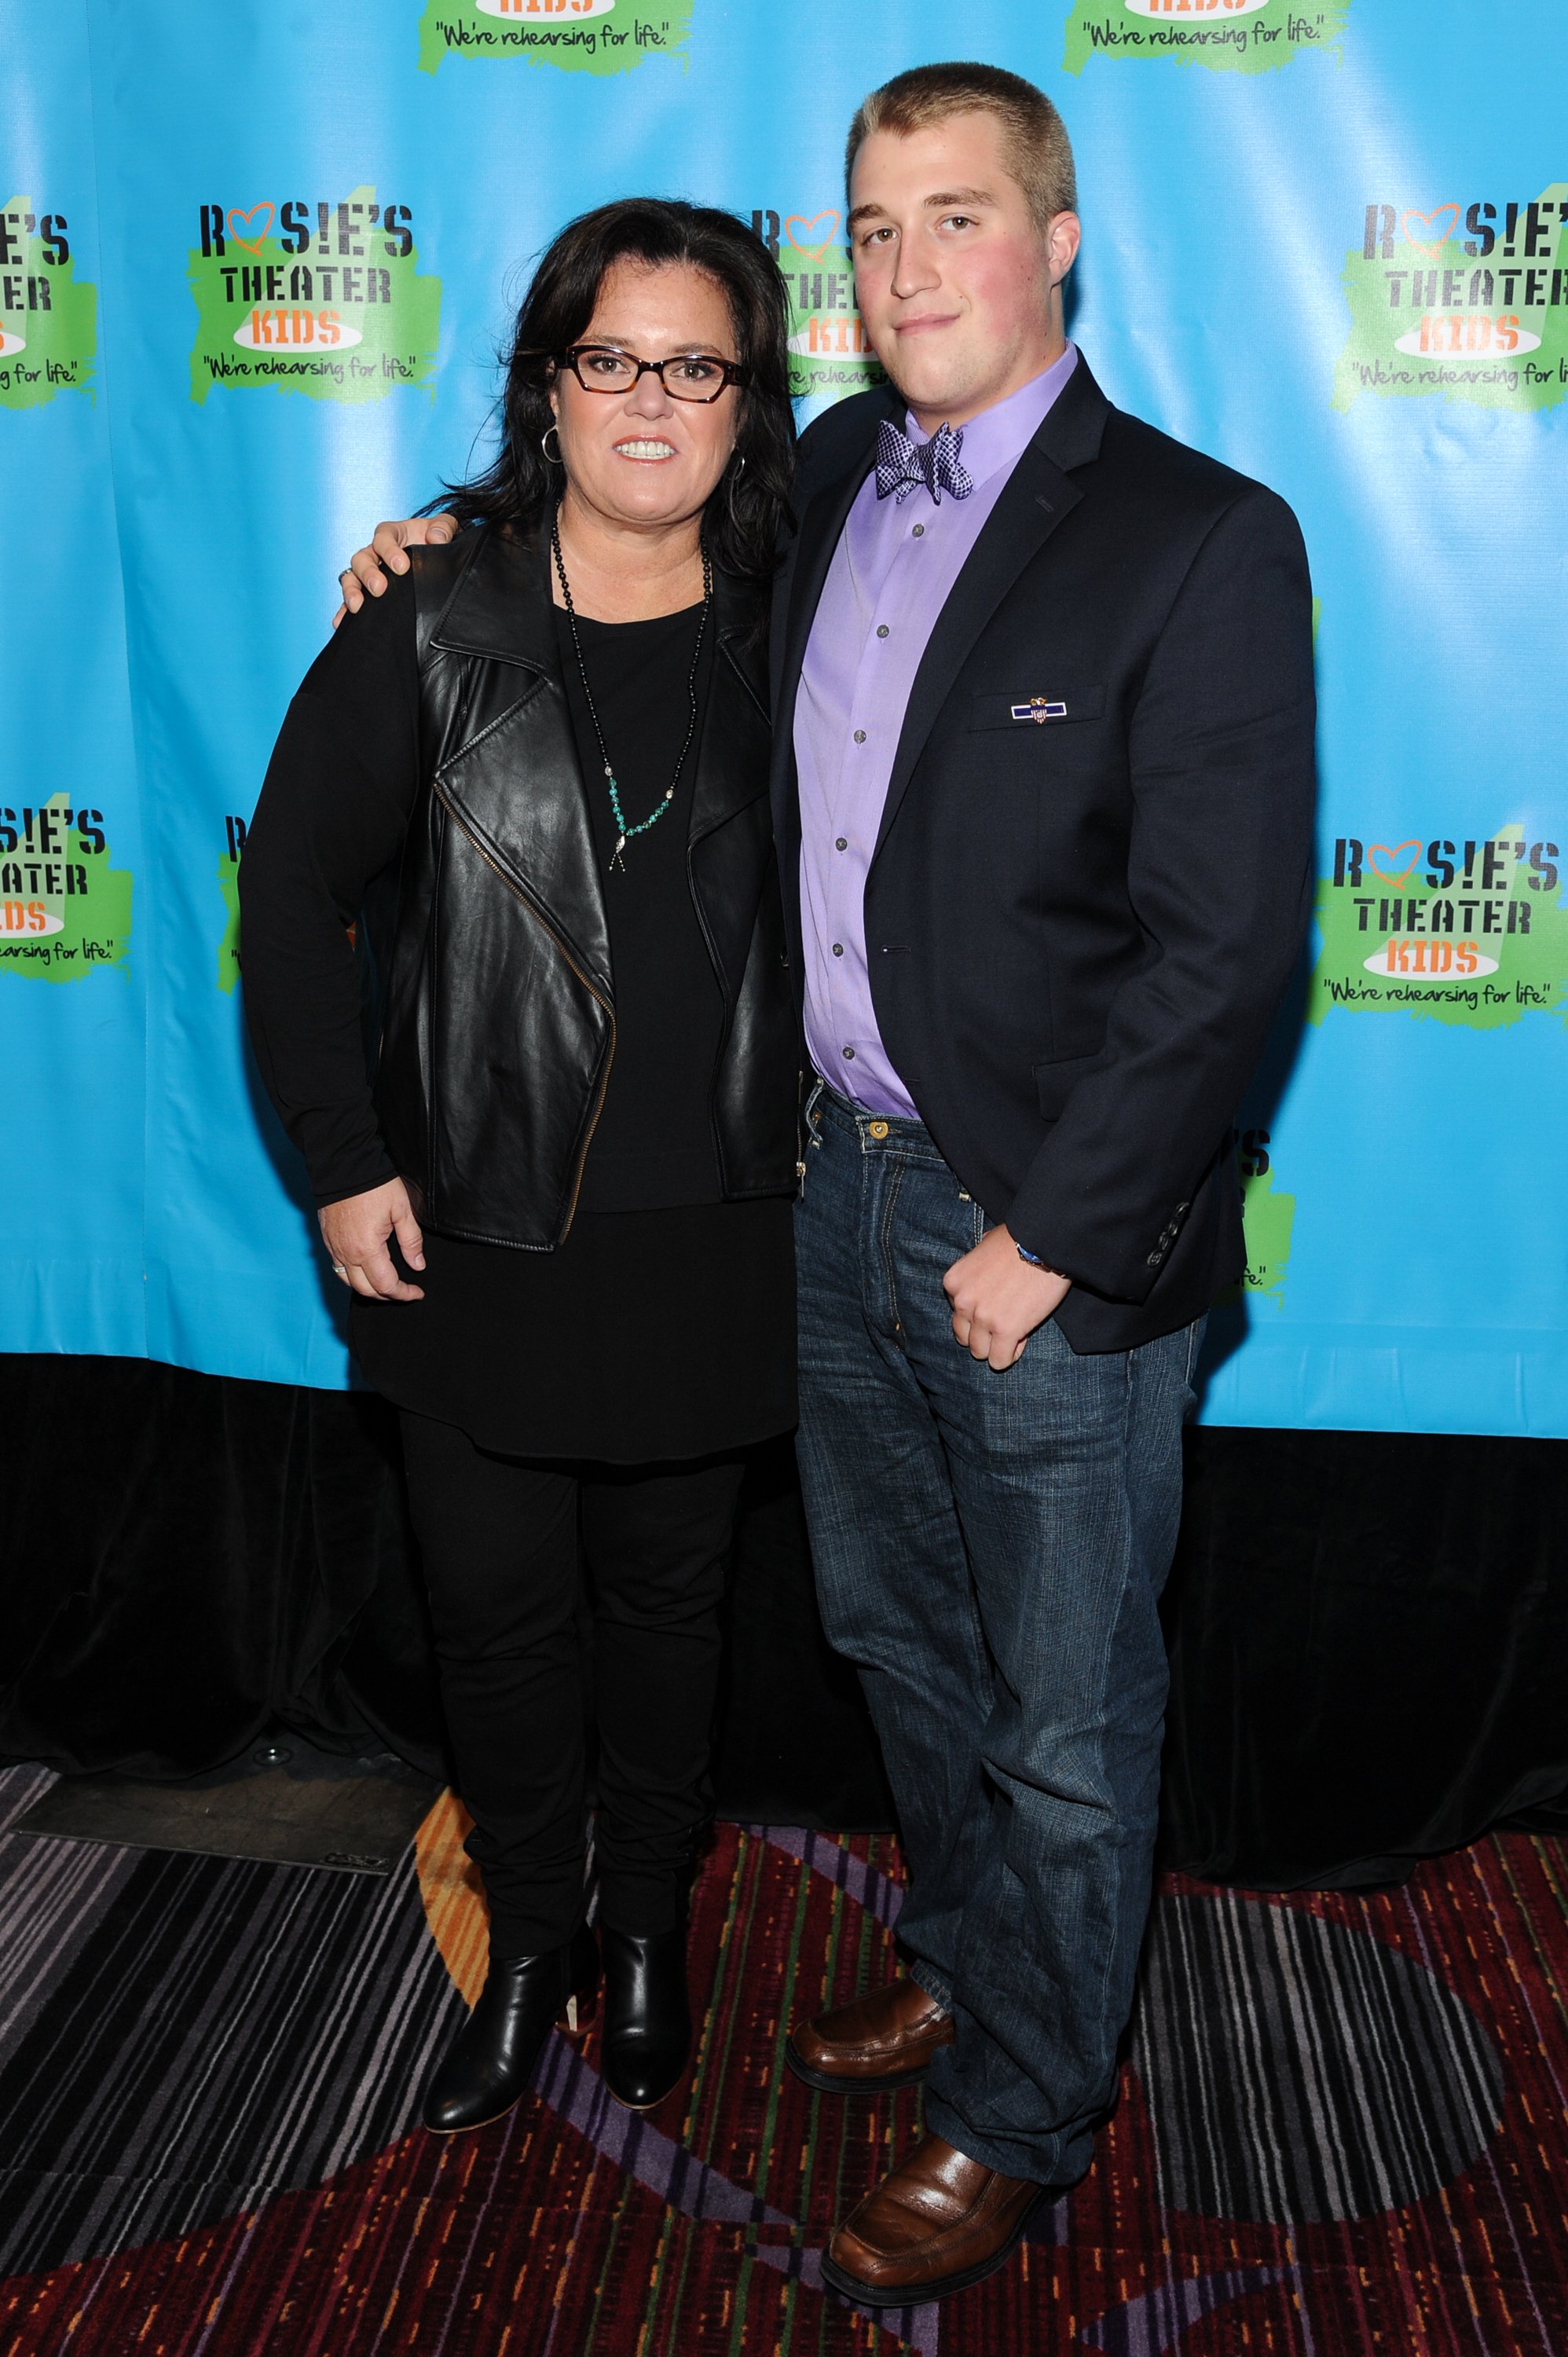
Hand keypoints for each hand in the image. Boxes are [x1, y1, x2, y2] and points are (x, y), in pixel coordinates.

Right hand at [319, 1179, 425, 1301]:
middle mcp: (346, 1253)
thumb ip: (411, 1241)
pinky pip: (338, 1269)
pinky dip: (353, 1277)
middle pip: (366, 1290)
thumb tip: (417, 1265)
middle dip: (387, 1296)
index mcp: (367, 1249)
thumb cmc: (374, 1185)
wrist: (344, 1165)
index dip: (404, 1293)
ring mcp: (334, 1248)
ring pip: (349, 1282)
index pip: (386, 1285)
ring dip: (368, 1289)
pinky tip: (365, 1270)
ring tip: (386, 1285)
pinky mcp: (327, 1240)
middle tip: (404, 1291)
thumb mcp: (402, 1210)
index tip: (417, 1292)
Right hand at [332, 512, 457, 626]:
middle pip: (362, 558)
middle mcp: (375, 552)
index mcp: (391, 535)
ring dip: (352, 592)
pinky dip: (345, 611)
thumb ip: (443, 527)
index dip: (389, 550)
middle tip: (379, 588)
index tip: (402, 566)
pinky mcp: (369, 592)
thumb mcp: (445, 528)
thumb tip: (436, 539)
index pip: (382, 537)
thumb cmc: (436, 539)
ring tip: (357, 606)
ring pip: (352, 578)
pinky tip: (341, 622)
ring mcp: (370, 573)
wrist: (438, 558)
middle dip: (368, 573)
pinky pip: (353, 600)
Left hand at [943, 1224, 1070, 1369]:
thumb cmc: (1019, 1239)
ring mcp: (982, 1318)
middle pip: (964, 1337)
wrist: (1043, 1242)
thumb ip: (977, 1266)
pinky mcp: (1006, 1331)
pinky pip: (999, 1361)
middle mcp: (962, 1302)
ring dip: (995, 1346)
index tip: (996, 1307)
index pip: (957, 1313)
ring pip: (980, 1352)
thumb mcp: (984, 1246)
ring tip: (1014, 1333)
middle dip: (983, 1334)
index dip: (978, 1313)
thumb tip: (982, 1273)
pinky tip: (1021, 1341)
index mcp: (953, 1283)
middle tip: (1003, 1324)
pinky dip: (1009, 1356)